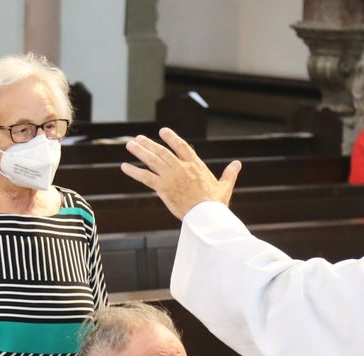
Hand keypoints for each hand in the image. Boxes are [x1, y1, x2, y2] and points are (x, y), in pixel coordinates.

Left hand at [120, 128, 241, 219]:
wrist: (206, 216)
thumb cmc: (216, 204)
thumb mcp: (225, 187)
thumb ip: (229, 174)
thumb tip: (238, 163)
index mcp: (195, 165)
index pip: (181, 146)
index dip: (171, 138)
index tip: (163, 132)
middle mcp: (181, 167)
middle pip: (162, 151)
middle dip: (149, 144)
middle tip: (139, 139)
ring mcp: (171, 176)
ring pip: (152, 160)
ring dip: (140, 151)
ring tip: (130, 145)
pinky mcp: (162, 188)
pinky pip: (145, 177)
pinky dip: (134, 171)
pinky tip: (124, 166)